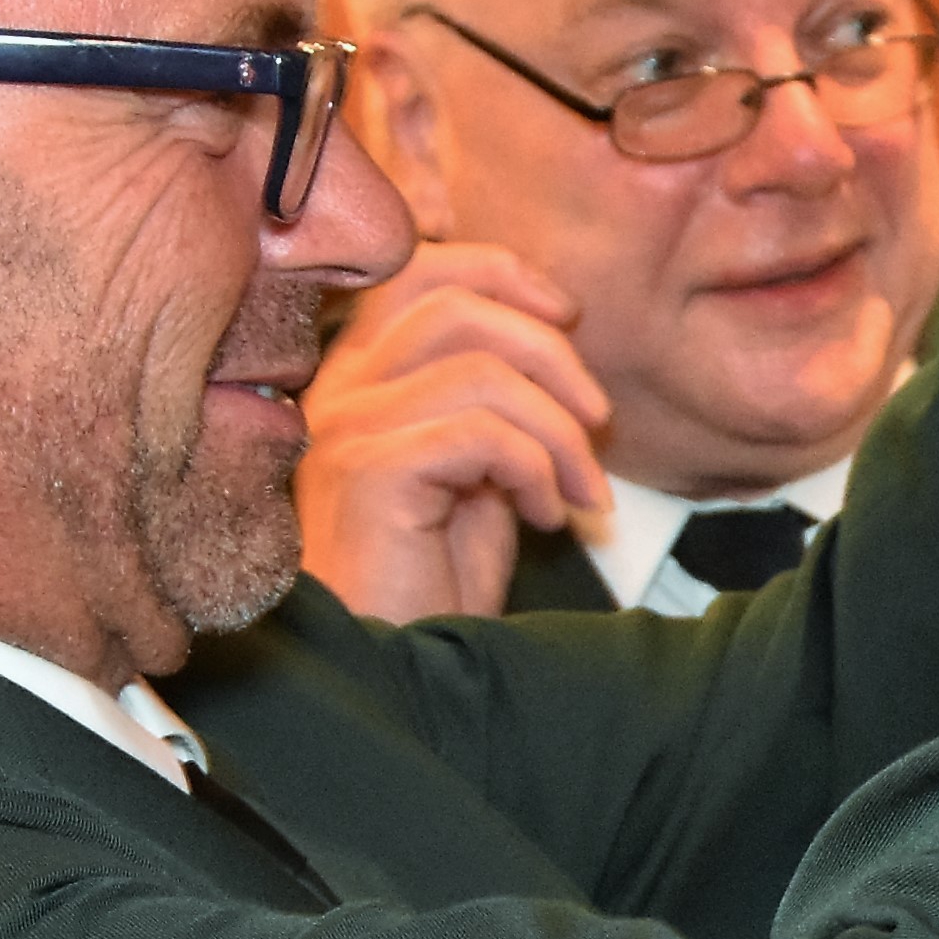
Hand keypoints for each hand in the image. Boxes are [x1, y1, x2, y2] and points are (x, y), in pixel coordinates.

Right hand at [291, 243, 613, 620]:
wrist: (396, 666)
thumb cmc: (431, 582)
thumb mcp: (477, 474)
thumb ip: (497, 406)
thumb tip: (559, 352)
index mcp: (360, 376)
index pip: (419, 271)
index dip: (502, 272)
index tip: (567, 318)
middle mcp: (340, 390)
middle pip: (458, 304)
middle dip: (553, 356)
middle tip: (597, 425)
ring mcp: (348, 428)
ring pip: (482, 368)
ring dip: (559, 429)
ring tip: (580, 492)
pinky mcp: (371, 473)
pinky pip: (482, 432)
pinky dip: (537, 468)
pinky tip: (546, 518)